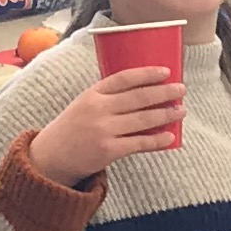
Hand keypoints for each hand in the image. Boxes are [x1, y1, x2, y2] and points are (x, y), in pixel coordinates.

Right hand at [27, 59, 185, 189]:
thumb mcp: (83, 105)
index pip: (124, 78)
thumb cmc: (71, 130)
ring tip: (181, 110)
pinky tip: (170, 137)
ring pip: (143, 119)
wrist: (49, 158)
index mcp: (92, 94)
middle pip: (139, 97)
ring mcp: (103, 130)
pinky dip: (157, 140)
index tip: (166, 72)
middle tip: (181, 90)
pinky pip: (139, 143)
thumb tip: (144, 94)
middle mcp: (98, 109)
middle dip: (164, 92)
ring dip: (166, 114)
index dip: (147, 73)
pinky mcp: (107, 151)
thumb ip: (107, 98)